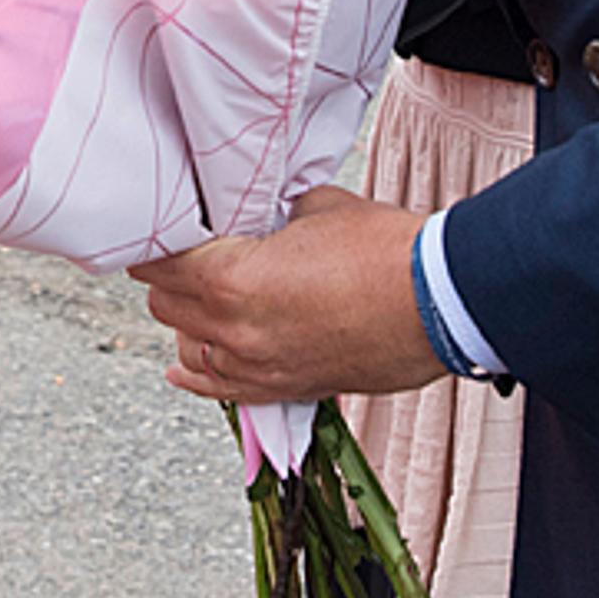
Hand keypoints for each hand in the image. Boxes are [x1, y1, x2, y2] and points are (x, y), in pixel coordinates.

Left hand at [136, 186, 438, 405]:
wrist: (440, 303)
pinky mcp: (286, 387)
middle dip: (171, 278)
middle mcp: (234, 331)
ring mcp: (258, 366)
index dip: (158, 239)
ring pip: (188, 346)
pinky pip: (220, 389)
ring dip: (189, 320)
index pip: (158, 262)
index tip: (165, 226)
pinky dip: (199, 373)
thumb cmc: (386, 253)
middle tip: (188, 254)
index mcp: (231, 279)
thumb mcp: (317, 208)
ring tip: (204, 297)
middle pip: (165, 305)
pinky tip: (183, 366)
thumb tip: (263, 214)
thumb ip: (273, 213)